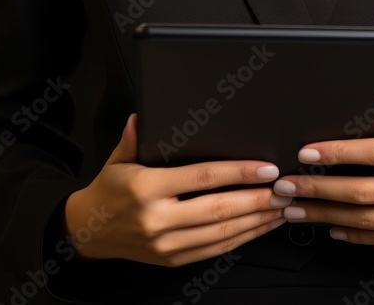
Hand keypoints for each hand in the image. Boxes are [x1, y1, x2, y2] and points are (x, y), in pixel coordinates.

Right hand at [64, 113, 289, 265]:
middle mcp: (157, 219)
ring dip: (257, 221)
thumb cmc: (109, 191)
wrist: (89, 232)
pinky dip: (242, 237)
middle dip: (258, 199)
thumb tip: (142, 115)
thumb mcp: (118, 159)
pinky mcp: (174, 259)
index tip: (265, 168)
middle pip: (219, 209)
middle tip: (284, 189)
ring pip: (222, 233)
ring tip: (281, 207)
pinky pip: (215, 249)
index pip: (202, 177)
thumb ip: (134, 138)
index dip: (238, 172)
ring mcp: (166, 244)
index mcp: (146, 188)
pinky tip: (259, 226)